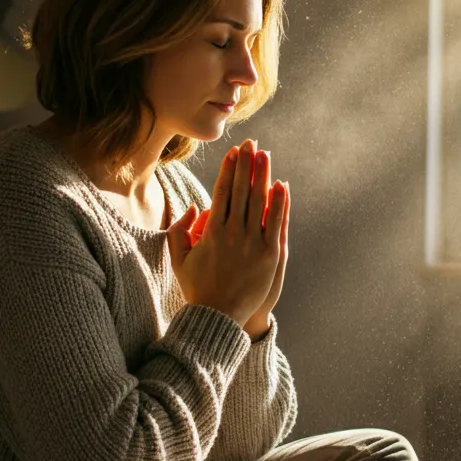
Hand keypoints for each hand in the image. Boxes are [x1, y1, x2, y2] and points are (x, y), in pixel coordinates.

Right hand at [190, 143, 289, 337]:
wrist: (218, 318)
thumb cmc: (197, 289)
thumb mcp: (179, 260)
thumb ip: (179, 231)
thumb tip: (194, 207)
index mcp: (211, 233)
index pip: (222, 192)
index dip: (229, 170)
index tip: (233, 152)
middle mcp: (233, 234)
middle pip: (242, 191)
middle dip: (246, 164)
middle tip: (251, 143)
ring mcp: (253, 244)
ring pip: (260, 202)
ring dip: (263, 176)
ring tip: (265, 155)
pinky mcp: (270, 256)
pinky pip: (276, 223)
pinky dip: (279, 203)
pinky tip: (281, 185)